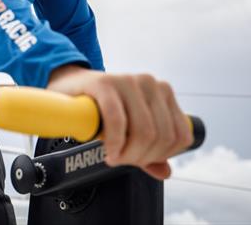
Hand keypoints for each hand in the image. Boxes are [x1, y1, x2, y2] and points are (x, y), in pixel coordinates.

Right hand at [47, 65, 192, 179]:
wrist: (70, 86)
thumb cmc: (101, 108)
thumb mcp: (129, 128)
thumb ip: (149, 150)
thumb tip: (165, 171)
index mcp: (163, 92)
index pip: (180, 135)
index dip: (161, 155)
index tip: (140, 159)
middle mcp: (149, 83)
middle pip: (161, 135)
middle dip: (141, 157)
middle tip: (121, 160)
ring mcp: (127, 80)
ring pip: (144, 131)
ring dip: (127, 153)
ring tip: (114, 156)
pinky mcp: (104, 83)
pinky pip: (117, 121)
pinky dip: (114, 143)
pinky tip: (108, 151)